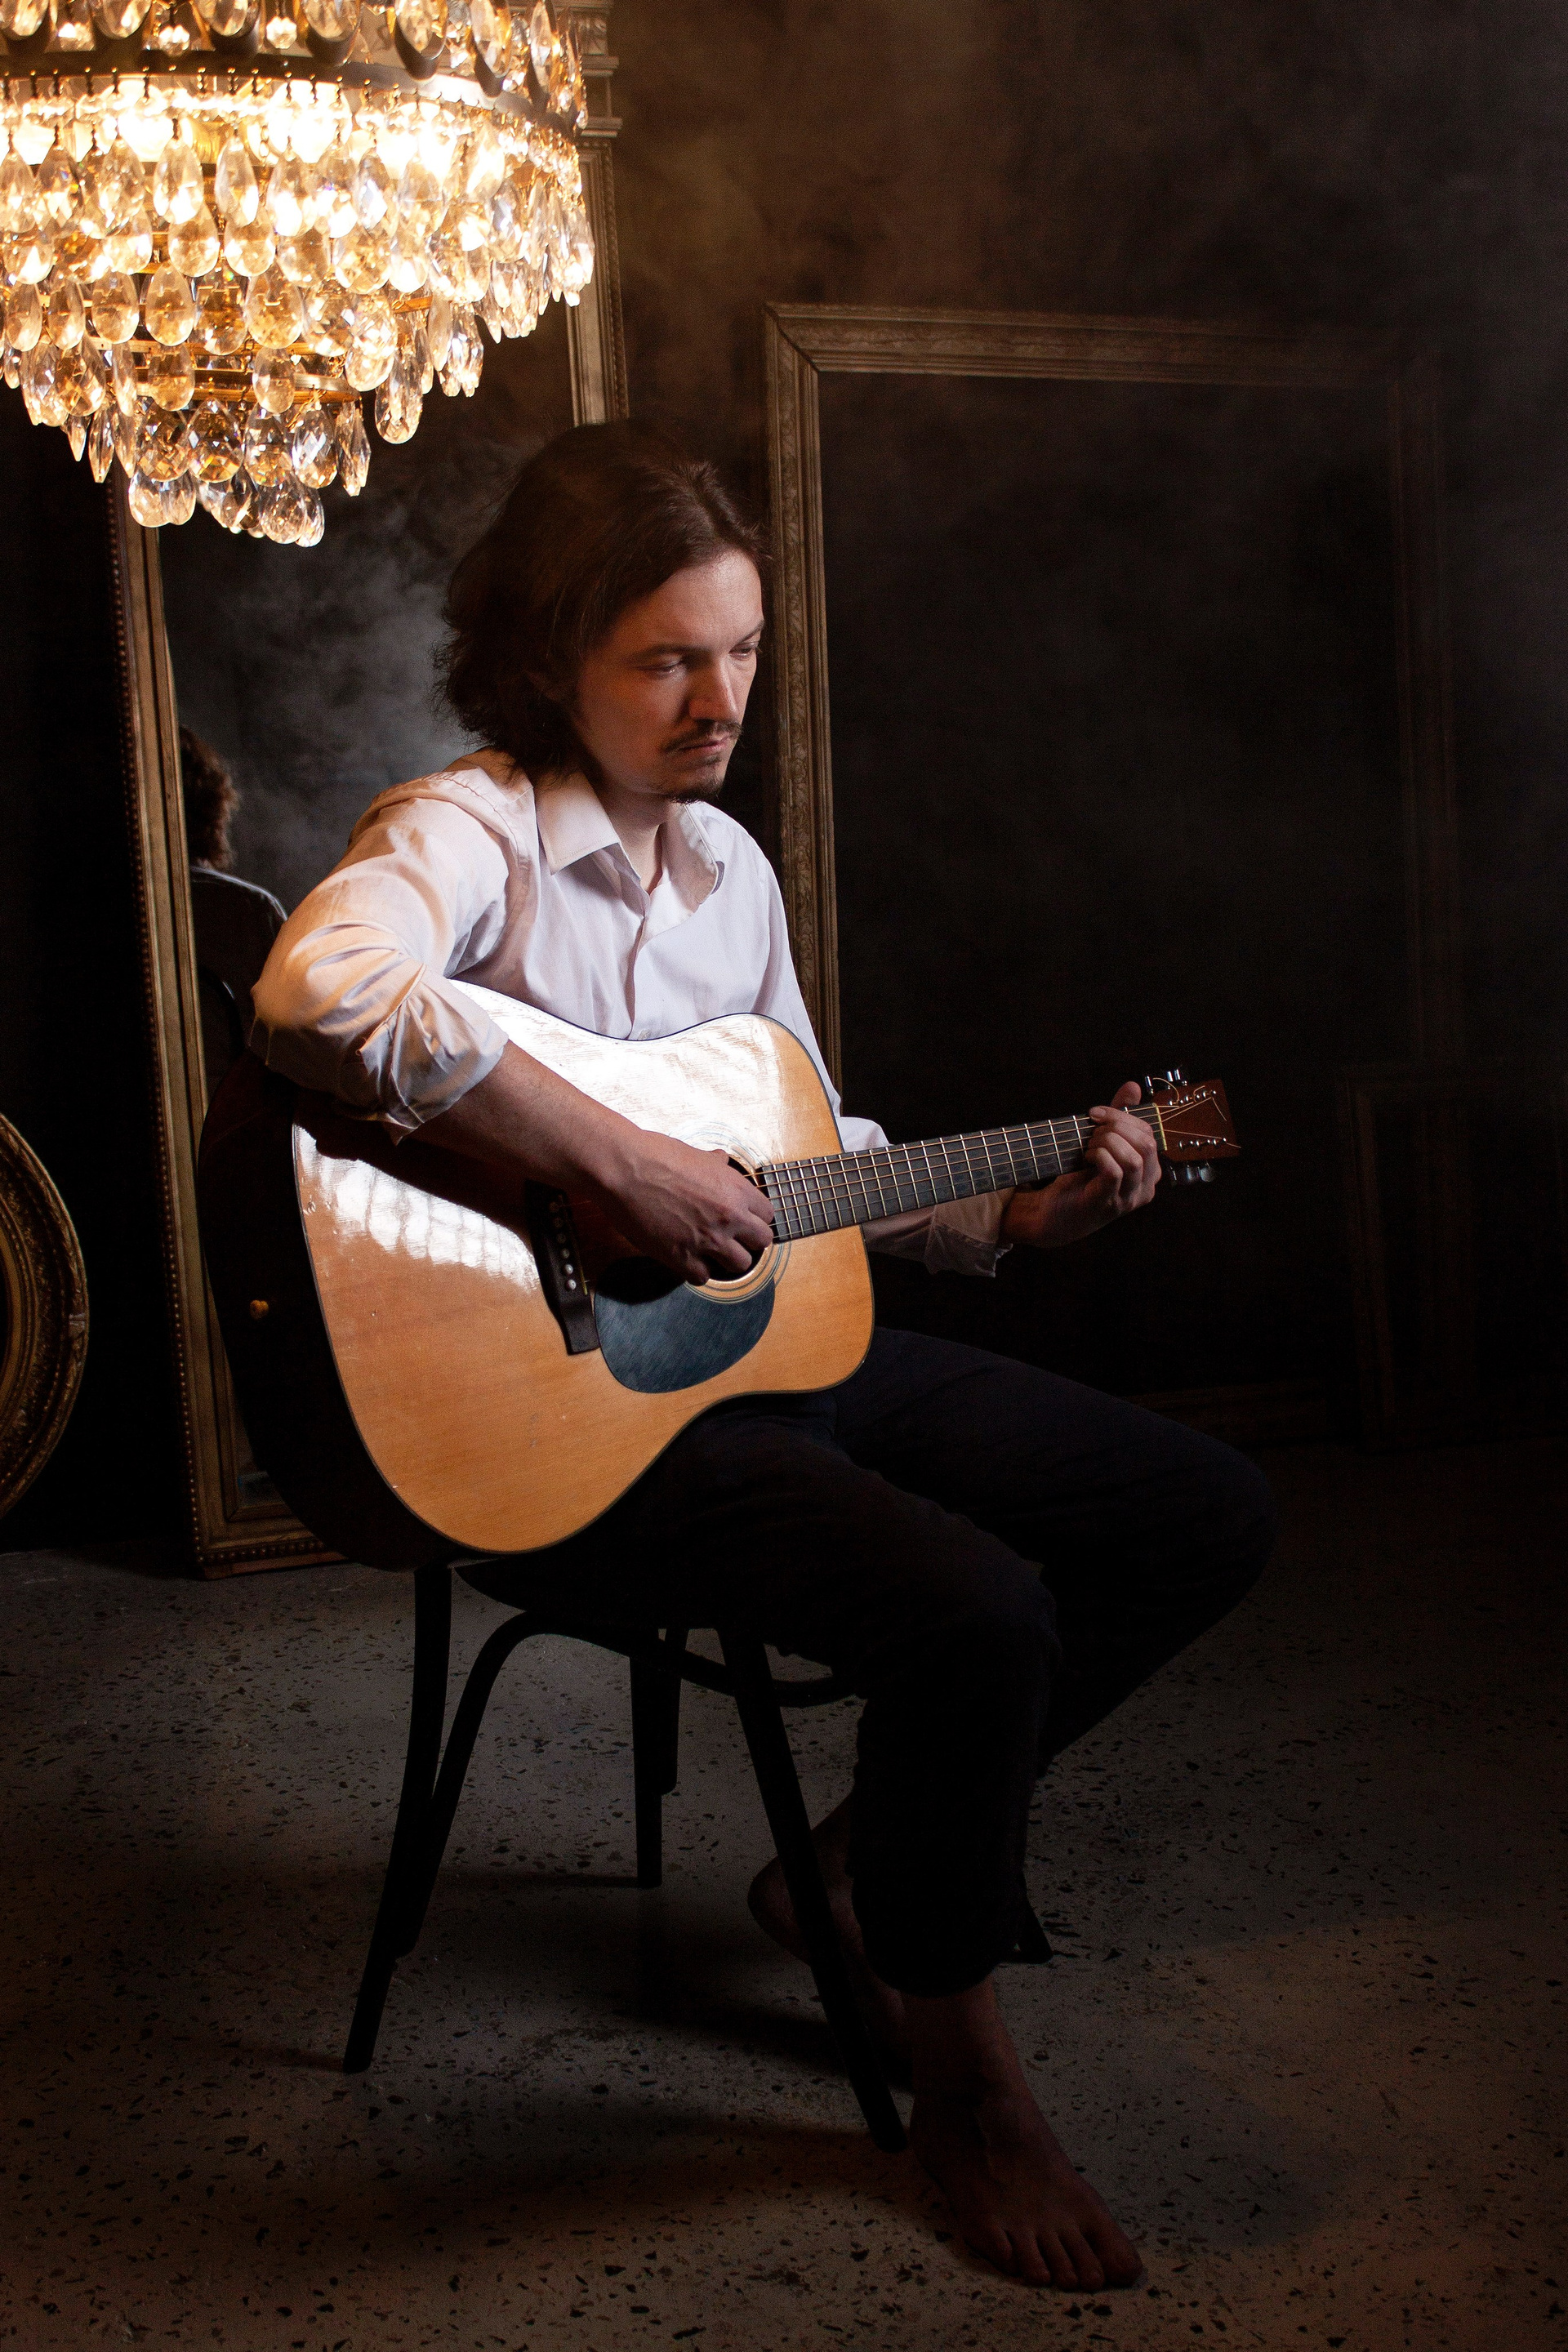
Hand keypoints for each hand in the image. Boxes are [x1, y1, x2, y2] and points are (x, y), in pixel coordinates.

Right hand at [592, 1131, 776, 1283]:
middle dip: (747, 1241)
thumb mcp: (697, 1154)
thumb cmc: (657, 1155)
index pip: (767, 1215)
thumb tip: (721, 1160)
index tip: (743, 1221)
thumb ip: (715, 1163)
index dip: (754, 1219)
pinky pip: (703, 1278)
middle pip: (761, 1242)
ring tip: (710, 1252)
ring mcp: (708, 1239)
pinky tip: (686, 1259)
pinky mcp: (682, 1257)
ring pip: (739, 1265)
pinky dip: (695, 1271)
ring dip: (725, 1260)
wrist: (626, 1169)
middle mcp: (729, 1216)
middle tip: (731, 1239)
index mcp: (736, 1190)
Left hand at [1000, 1081, 1161, 1250]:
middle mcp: (1146, 1187)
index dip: (1122, 1116)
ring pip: (1134, 1159)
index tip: (1094, 1113)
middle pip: (1147, 1143)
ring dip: (1107, 1143)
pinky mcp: (1109, 1204)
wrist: (1054, 1213)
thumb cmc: (1080, 1177)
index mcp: (1149, 1171)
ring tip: (1088, 1147)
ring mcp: (1129, 1198)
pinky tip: (1087, 1158)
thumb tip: (1133, 1086)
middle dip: (1115, 1128)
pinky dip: (1099, 1157)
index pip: (1149, 1134)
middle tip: (1091, 1132)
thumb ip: (1119, 1117)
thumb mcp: (1102, 1143)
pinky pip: (1115, 1172)